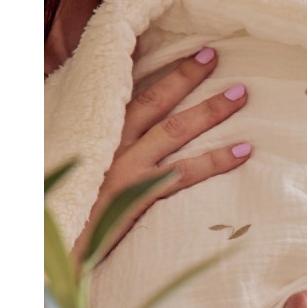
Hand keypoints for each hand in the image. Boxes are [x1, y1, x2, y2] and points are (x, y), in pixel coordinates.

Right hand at [71, 46, 250, 263]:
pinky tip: (243, 152)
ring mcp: (129, 171)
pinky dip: (216, 161)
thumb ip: (110, 152)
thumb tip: (133, 137)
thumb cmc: (79, 213)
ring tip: (240, 96)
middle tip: (216, 57)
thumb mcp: (88, 173)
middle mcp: (116, 146)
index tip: (190, 57)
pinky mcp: (141, 196)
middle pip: (157, 104)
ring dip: (210, 111)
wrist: (64, 249)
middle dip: (187, 78)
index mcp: (102, 137)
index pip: (133, 95)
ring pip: (176, 132)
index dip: (163, 75)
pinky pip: (186, 174)